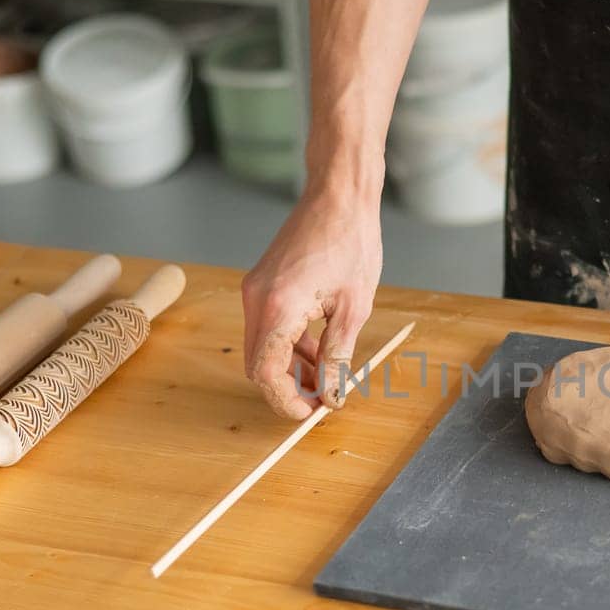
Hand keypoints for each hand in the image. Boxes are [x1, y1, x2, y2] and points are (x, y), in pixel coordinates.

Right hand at [241, 189, 382, 418]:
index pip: (266, 373)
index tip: (310, 414)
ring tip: (327, 380)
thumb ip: (338, 356)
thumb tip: (332, 396)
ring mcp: (255, 291)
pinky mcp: (262, 284)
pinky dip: (289, 346)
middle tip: (320, 401)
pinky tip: (319, 353)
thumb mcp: (354, 308)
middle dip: (286, 388)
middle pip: (257, 365)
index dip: (285, 401)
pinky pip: (268, 328)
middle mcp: (256, 299)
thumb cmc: (351, 242)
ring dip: (290, 368)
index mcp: (278, 307)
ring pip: (262, 348)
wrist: (338, 195)